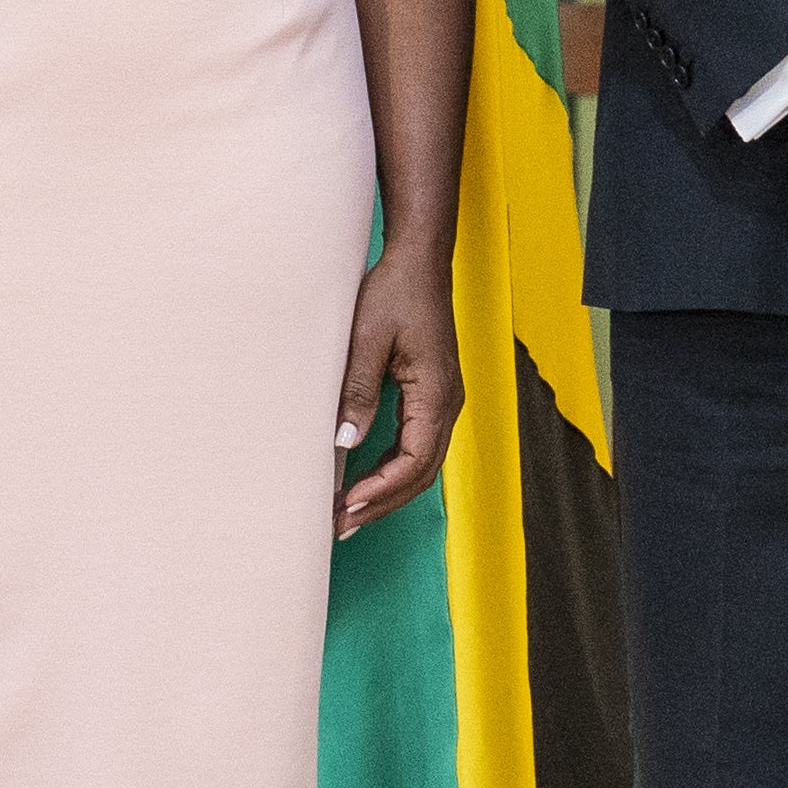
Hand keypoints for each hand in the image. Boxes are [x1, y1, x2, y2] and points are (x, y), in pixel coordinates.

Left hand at [335, 239, 461, 538]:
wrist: (419, 262)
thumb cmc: (394, 293)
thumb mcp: (366, 340)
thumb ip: (358, 392)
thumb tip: (345, 443)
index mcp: (436, 392)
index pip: (413, 460)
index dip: (380, 490)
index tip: (344, 506)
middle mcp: (448, 401)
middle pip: (421, 472)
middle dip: (382, 502)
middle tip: (339, 525)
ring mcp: (443, 399)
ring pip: (421, 463)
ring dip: (388, 491)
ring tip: (348, 512)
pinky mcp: (432, 394)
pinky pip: (418, 445)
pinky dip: (392, 469)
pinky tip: (364, 479)